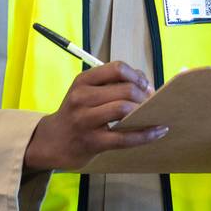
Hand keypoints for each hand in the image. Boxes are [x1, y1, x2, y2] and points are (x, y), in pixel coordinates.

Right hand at [23, 62, 165, 172]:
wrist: (52, 142)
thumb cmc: (77, 113)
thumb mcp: (86, 92)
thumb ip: (112, 84)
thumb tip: (147, 83)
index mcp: (83, 81)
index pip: (117, 68)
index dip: (136, 75)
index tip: (144, 84)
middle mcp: (81, 98)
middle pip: (125, 89)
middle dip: (144, 95)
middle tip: (152, 102)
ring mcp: (85, 120)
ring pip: (123, 109)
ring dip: (144, 111)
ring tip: (151, 114)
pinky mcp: (92, 142)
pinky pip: (124, 138)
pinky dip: (146, 134)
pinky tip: (158, 131)